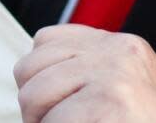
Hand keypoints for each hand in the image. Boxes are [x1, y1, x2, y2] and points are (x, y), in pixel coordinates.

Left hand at [14, 24, 155, 122]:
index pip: (46, 40)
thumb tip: (31, 81)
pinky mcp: (111, 101)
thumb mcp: (125, 91)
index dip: (40, 79)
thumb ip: (89, 74)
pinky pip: (52, 122)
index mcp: (122, 45)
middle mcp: (119, 50)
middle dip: (35, 104)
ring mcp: (115, 73)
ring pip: (32, 95)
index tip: (56, 106)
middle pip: (31, 66)